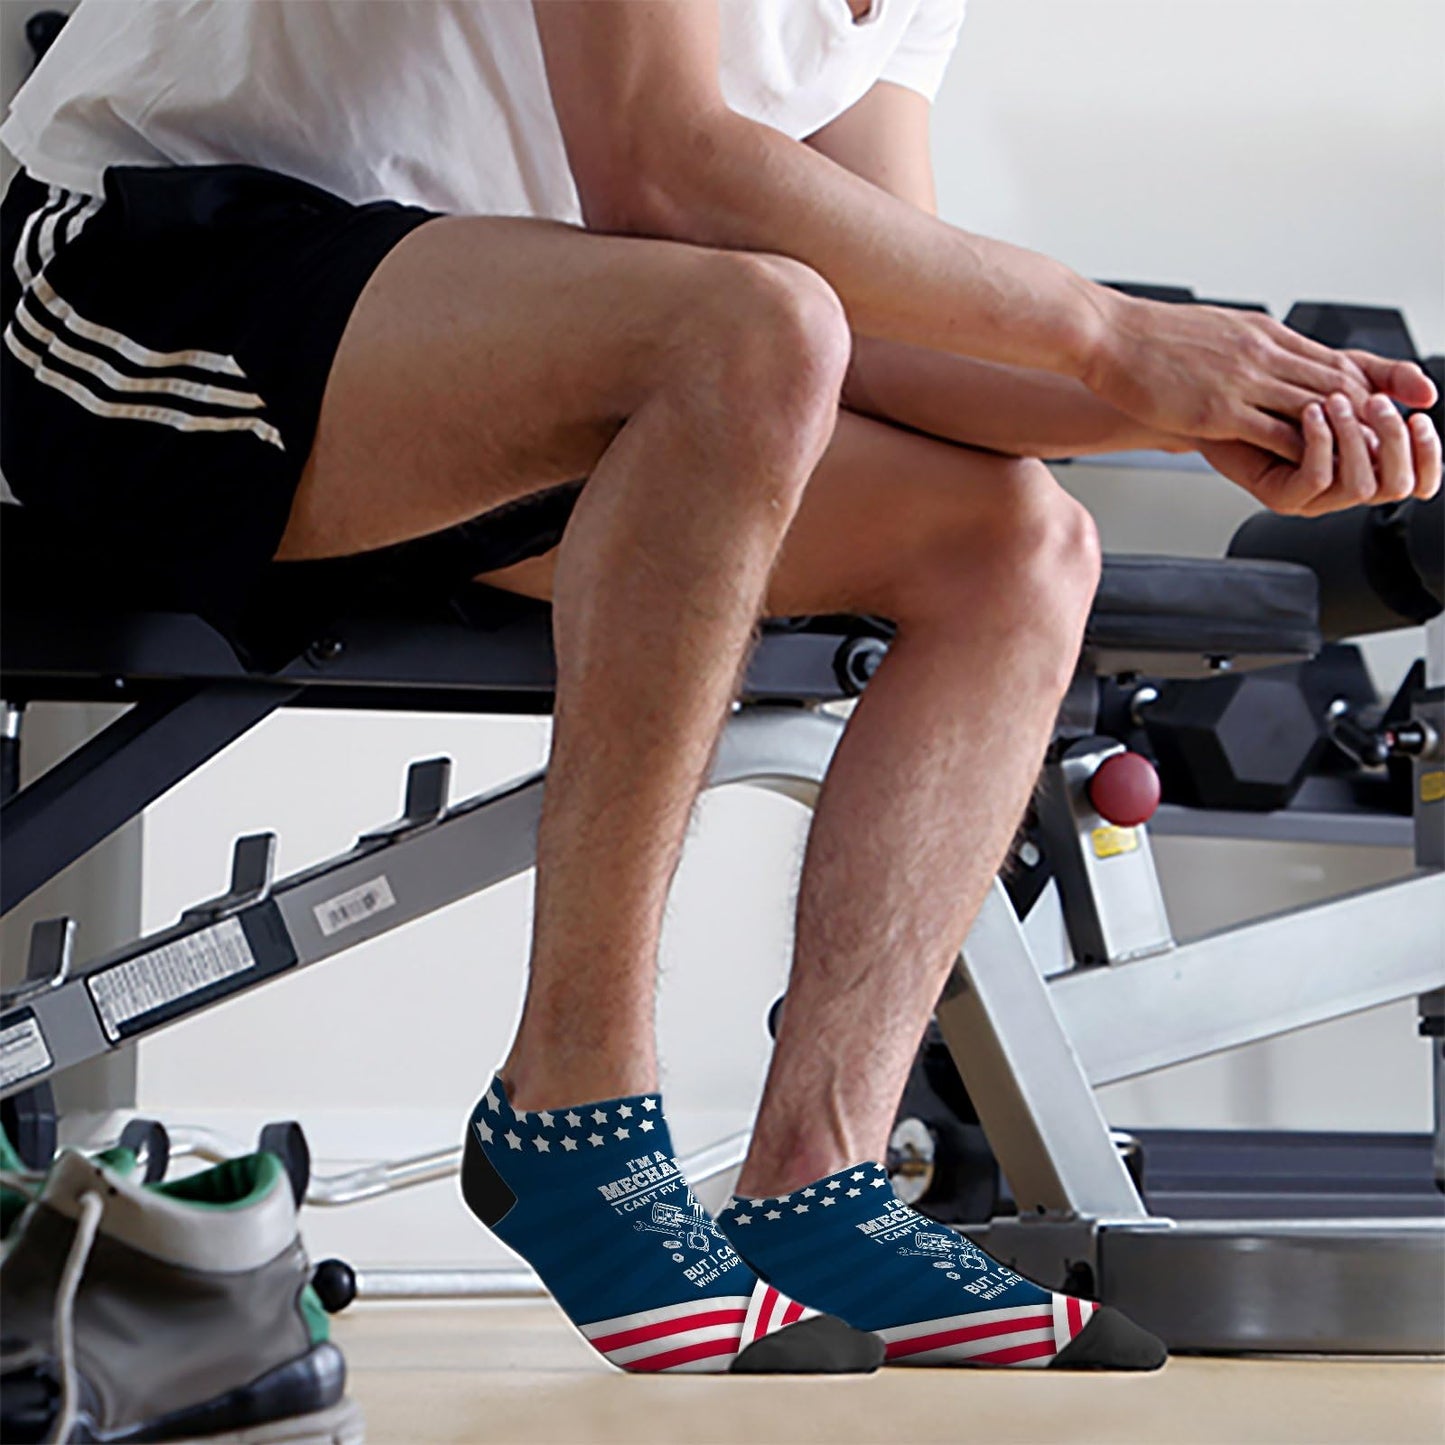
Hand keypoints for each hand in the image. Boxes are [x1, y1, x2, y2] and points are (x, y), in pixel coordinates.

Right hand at [1084, 292, 1437, 460]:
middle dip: (1367, 413)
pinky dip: (1302, 449)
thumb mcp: (1213, 329)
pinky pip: (1275, 431)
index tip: (1383, 408)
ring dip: (1342, 434)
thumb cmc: (1147, 338)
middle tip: (1384, 440)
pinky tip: (1309, 463)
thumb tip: (1263, 354)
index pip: (1332, 359)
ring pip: (1316, 406)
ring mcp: (1243, 380)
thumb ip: (1245, 344)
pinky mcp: (1219, 409)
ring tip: (1356, 457)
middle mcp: (1263, 353)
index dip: (1367, 386)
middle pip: (1337, 382)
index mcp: (1262, 333)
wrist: (1107, 335)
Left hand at [1200, 394, 1440, 515]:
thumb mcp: (1346, 373)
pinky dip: (1321, 442)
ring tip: (1335, 401)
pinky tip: (1311, 412)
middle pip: (1396, 485)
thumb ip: (1390, 380)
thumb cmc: (1282, 389)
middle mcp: (1343, 485)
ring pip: (1359, 485)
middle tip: (1375, 402)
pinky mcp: (1281, 497)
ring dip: (1354, 438)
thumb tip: (1429, 394)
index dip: (1428, 455)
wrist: (1224, 397)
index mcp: (1367, 463)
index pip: (1418, 480)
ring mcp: (1313, 497)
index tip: (1420, 418)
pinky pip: (1317, 479)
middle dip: (1392, 439)